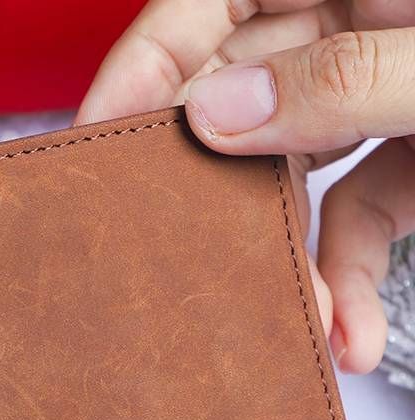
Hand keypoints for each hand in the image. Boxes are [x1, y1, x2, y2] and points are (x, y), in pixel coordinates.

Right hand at [78, 0, 414, 373]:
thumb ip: (336, 81)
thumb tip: (214, 118)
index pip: (199, 15)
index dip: (134, 80)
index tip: (88, 149)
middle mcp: (339, 29)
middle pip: (230, 109)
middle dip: (205, 197)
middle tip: (156, 257)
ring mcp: (365, 98)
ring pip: (284, 178)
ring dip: (284, 262)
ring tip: (280, 324)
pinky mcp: (398, 158)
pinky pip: (354, 214)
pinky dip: (349, 277)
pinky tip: (350, 335)